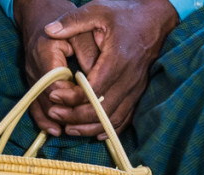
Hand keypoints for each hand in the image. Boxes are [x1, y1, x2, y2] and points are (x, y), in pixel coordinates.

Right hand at [13, 0, 100, 136]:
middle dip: (65, 113)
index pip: (57, 82)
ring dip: (54, 120)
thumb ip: (90, 56)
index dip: (72, 98)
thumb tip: (98, 82)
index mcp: (46, 51)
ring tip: (69, 132)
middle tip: (82, 126)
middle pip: (47, 98)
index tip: (87, 105)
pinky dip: (43, 119)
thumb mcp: (83, 33)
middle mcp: (34, 66)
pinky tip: (55, 130)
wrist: (41, 13)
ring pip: (39, 104)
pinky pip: (34, 104)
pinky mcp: (32, 82)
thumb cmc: (67, 21)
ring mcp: (31, 76)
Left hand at [42, 0, 180, 137]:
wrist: (154, 19)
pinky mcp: (138, 93)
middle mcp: (129, 79)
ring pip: (113, 118)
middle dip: (77, 117)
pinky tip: (95, 132)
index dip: (72, 97)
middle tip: (55, 115)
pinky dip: (109, 128)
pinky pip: (125, 117)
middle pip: (102, 109)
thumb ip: (73, 21)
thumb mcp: (97, 10)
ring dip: (90, 127)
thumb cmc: (124, 14)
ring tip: (69, 129)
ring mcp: (135, 88)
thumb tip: (49, 29)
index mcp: (117, 59)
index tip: (53, 96)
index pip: (93, 89)